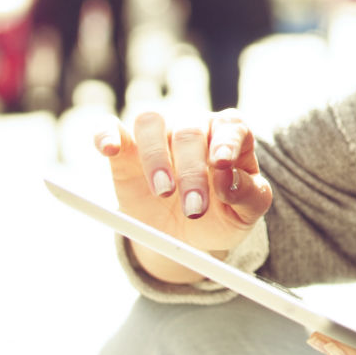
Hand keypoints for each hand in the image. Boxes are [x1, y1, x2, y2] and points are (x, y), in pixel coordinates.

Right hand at [96, 109, 271, 278]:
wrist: (186, 232)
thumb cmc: (222, 214)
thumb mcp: (245, 214)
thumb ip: (249, 195)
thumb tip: (229, 180)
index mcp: (228, 136)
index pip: (231, 126)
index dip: (227, 141)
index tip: (221, 164)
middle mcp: (193, 126)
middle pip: (190, 132)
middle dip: (192, 172)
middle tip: (194, 210)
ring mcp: (159, 133)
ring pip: (151, 122)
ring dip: (155, 156)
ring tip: (163, 191)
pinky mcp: (126, 148)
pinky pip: (110, 127)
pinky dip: (107, 133)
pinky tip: (109, 148)